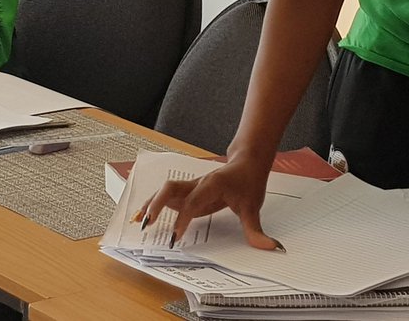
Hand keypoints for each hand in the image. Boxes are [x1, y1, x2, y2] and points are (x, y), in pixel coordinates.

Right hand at [134, 152, 283, 250]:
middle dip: (157, 204)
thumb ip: (256, 229)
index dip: (183, 218)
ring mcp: (191, 186)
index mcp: (212, 184)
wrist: (246, 162)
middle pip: (171, 188)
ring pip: (165, 190)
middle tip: (147, 223)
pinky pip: (168, 196)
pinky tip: (144, 216)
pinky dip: (154, 205)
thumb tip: (270, 247)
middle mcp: (198, 183)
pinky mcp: (189, 191)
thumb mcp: (253, 206)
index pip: (193, 201)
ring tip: (137, 221)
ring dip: (151, 204)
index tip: (175, 236)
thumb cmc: (248, 180)